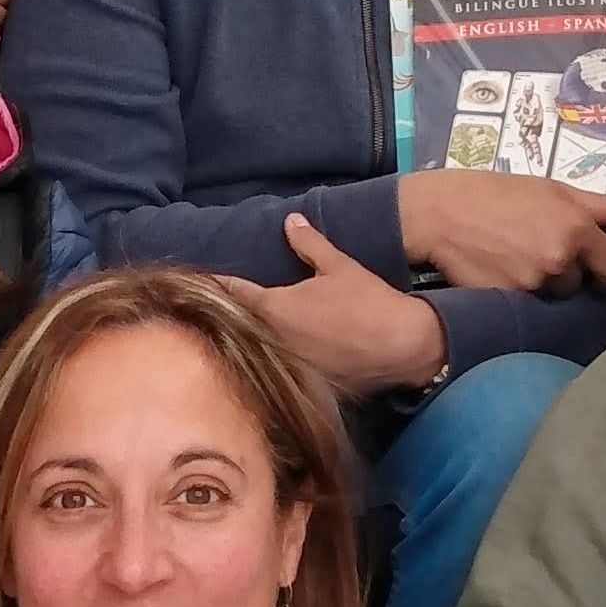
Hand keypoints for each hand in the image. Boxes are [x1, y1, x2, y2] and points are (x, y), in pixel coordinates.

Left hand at [222, 215, 447, 400]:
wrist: (404, 347)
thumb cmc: (369, 302)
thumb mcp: (339, 267)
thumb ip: (309, 244)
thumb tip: (290, 220)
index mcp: (275, 308)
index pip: (233, 293)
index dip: (217, 285)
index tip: (202, 281)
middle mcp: (273, 340)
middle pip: (237, 327)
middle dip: (227, 316)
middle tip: (210, 307)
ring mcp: (286, 367)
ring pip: (255, 353)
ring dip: (246, 343)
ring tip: (234, 335)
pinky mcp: (303, 386)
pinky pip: (279, 373)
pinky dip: (272, 365)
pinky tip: (270, 362)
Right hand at [397, 169, 605, 293]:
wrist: (441, 213)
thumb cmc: (499, 193)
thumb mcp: (553, 189)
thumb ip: (602, 205)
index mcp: (577, 229)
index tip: (596, 266)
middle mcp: (559, 260)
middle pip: (581, 285)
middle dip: (567, 274)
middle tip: (540, 251)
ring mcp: (532, 283)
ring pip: (552, 296)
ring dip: (541, 284)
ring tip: (517, 259)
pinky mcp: (507, 300)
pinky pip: (526, 305)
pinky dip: (518, 293)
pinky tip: (501, 271)